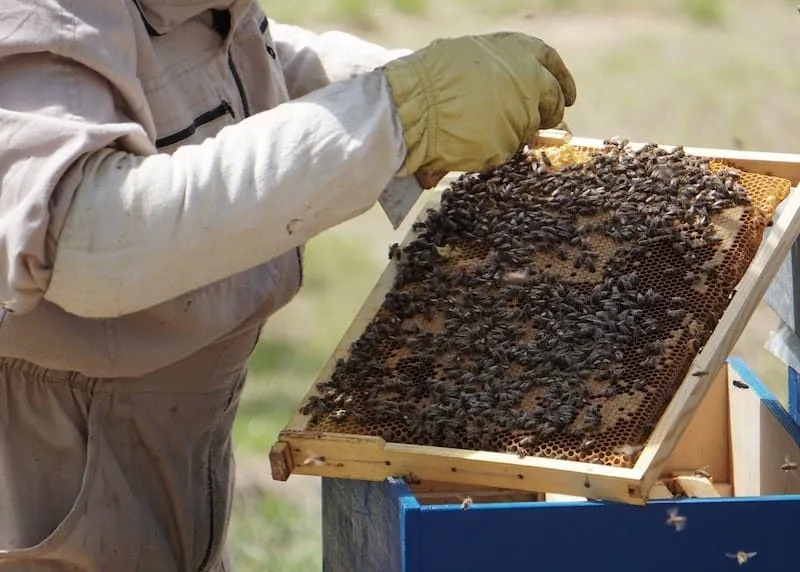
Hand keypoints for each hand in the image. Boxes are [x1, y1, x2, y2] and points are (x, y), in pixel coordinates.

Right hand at [382, 32, 575, 179]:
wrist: (413, 104)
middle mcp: (529, 80)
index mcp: (520, 50)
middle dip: (547, 113)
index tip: (566, 95)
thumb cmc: (431, 77)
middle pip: (550, 101)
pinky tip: (466, 140)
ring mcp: (522, 114)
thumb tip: (509, 85)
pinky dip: (490, 149)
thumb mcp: (468, 55)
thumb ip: (497, 68)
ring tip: (474, 126)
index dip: (561, 80)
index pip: (551, 64)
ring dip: (508, 131)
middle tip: (537, 123)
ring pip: (525, 129)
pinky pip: (504, 150)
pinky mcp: (507, 143)